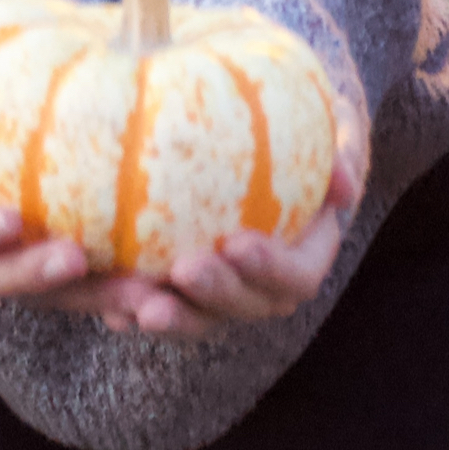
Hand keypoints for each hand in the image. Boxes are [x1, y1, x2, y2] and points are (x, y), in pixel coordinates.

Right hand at [0, 38, 156, 317]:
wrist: (12, 98)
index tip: (9, 219)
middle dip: (30, 277)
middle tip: (76, 257)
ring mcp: (10, 268)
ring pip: (47, 297)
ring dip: (91, 299)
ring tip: (140, 290)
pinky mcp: (56, 275)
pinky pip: (86, 293)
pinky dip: (120, 296)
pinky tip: (162, 292)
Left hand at [111, 149, 361, 342]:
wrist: (256, 141)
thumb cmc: (296, 135)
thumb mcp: (327, 132)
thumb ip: (337, 153)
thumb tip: (341, 182)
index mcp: (303, 257)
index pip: (294, 276)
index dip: (269, 268)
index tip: (236, 243)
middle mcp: (261, 286)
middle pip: (243, 306)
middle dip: (214, 295)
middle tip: (183, 270)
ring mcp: (218, 293)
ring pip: (196, 317)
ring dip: (171, 315)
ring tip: (137, 306)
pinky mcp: (176, 290)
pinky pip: (155, 305)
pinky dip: (131, 309)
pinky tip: (107, 302)